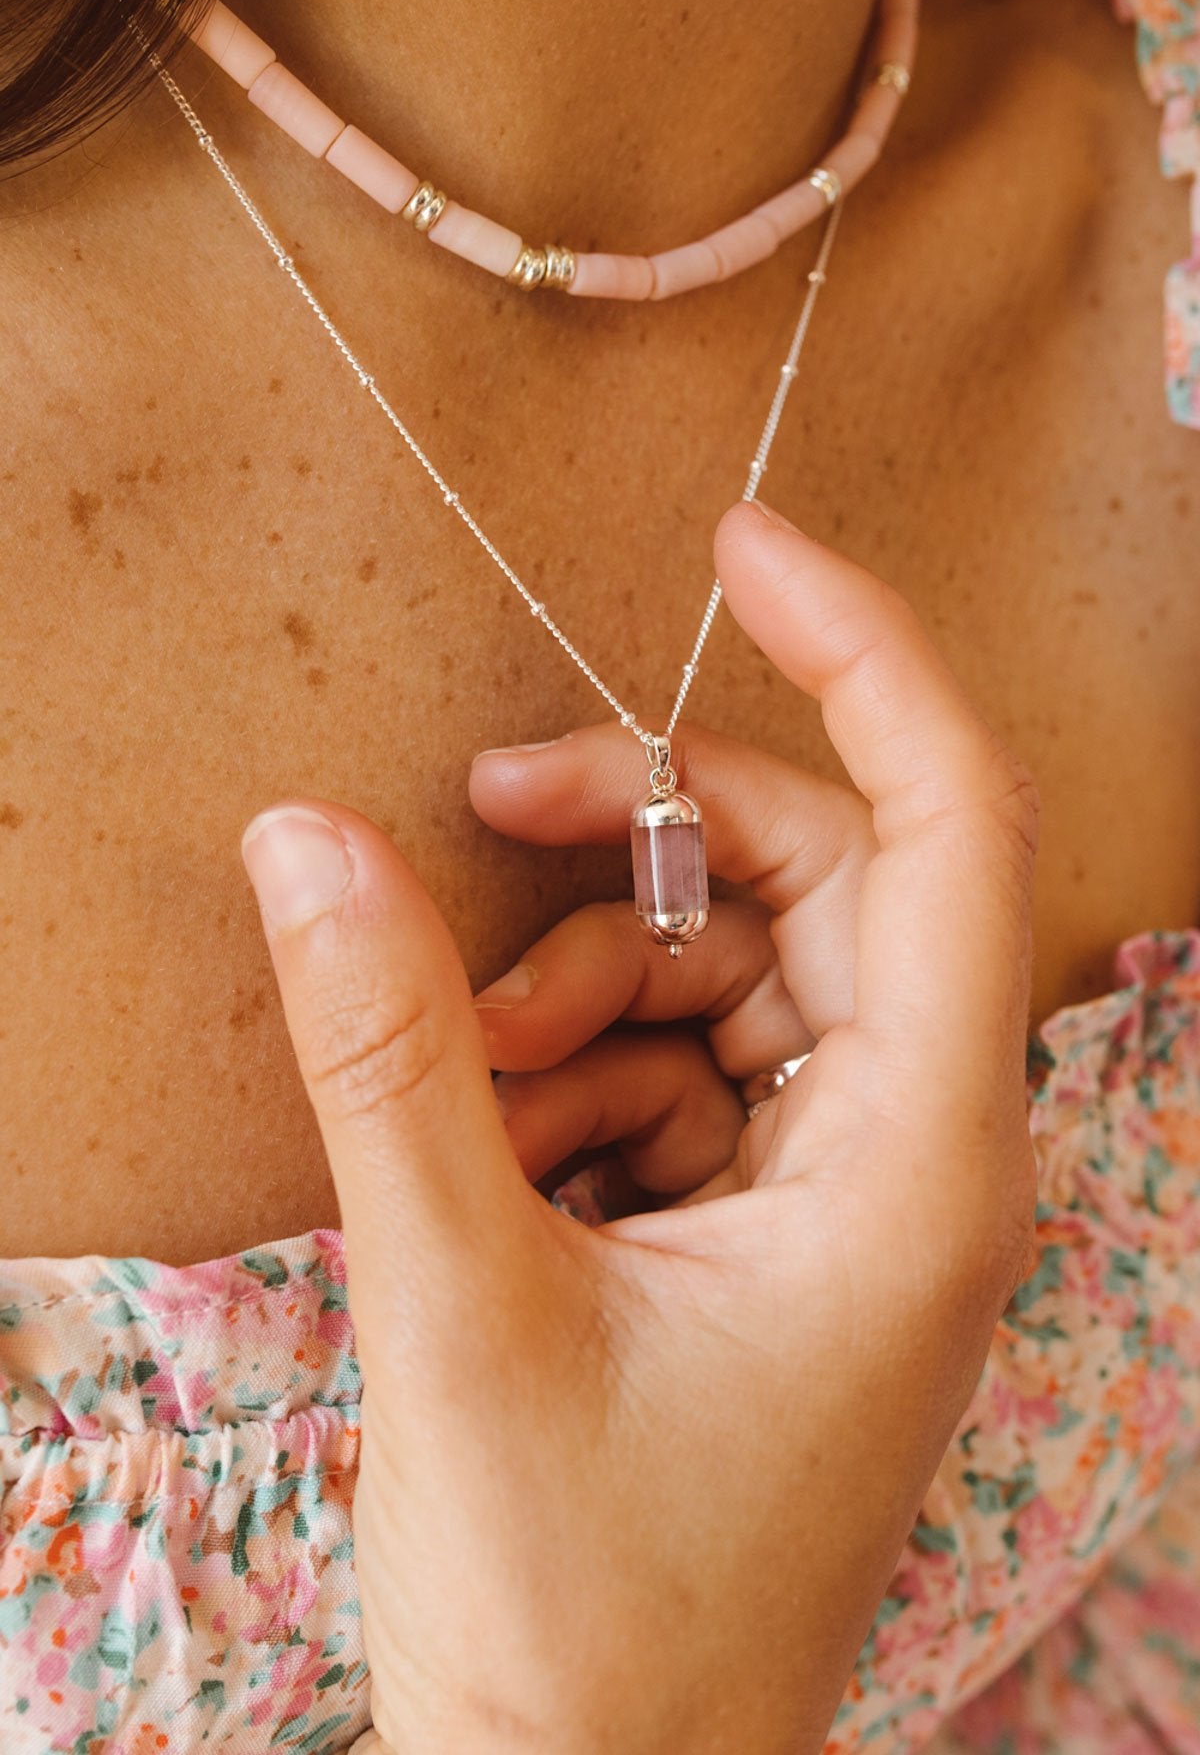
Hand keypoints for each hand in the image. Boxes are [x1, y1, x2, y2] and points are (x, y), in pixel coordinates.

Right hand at [240, 499, 1039, 1754]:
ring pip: (732, 969)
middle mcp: (920, 1157)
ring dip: (584, 984)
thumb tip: (304, 839)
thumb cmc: (584, 1606)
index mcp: (921, 1164)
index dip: (860, 657)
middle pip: (812, 880)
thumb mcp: (462, 1307)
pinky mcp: (776, 1224)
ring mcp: (850, 1191)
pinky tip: (500, 1161)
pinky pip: (687, 1062)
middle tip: (479, 815)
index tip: (745, 547)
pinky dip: (582, 1069)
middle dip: (643, 841)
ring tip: (469, 1090)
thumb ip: (390, 1059)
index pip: (946, 829)